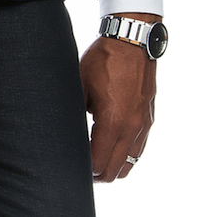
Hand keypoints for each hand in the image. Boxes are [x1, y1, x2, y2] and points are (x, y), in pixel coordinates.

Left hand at [79, 12, 157, 182]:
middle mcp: (131, 129)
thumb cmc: (104, 60)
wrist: (132, 42)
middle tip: (84, 166)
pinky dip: (125, 155)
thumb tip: (67, 129)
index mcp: (112, 121)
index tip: (75, 163)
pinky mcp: (148, 120)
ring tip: (97, 158)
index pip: (99, 163)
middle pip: (115, 171)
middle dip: (98, 173)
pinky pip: (138, 150)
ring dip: (113, 166)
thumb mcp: (80, 83)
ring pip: (129, 164)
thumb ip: (75, 111)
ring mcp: (142, 126)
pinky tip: (112, 146)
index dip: (85, 169)